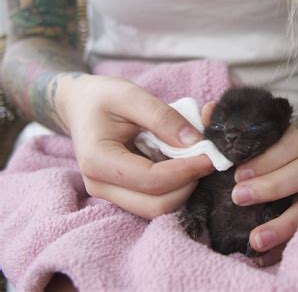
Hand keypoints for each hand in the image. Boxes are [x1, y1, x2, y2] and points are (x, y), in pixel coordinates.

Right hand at [58, 74, 213, 218]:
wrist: (80, 106)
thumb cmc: (102, 98)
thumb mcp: (131, 95)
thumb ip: (163, 117)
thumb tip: (195, 142)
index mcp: (98, 160)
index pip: (151, 180)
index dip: (186, 171)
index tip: (209, 156)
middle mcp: (100, 185)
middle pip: (155, 205)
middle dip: (187, 186)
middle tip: (206, 161)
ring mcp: (110, 194)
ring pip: (156, 209)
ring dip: (183, 190)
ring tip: (195, 162)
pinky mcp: (121, 194)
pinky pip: (153, 201)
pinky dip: (174, 188)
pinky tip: (182, 166)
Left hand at [231, 126, 297, 265]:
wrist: (236, 190)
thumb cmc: (234, 163)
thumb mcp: (224, 146)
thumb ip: (219, 128)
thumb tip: (210, 110)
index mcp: (287, 144)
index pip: (292, 142)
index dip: (269, 157)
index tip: (237, 173)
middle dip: (273, 184)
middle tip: (238, 197)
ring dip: (284, 222)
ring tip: (255, 239)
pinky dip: (282, 245)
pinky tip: (259, 255)